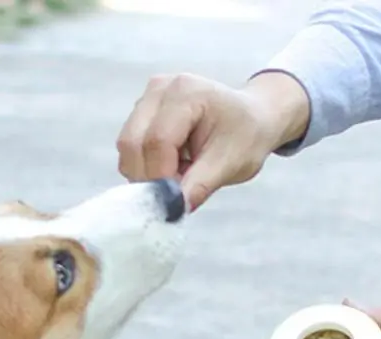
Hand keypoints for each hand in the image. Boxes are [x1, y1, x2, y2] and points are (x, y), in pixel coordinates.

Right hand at [116, 71, 309, 209]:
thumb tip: (173, 208)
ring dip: (148, 173)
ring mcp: (148, 98)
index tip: (175, 202)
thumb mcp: (231, 164)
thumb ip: (200, 185)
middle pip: (132, 143)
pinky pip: (132, 147)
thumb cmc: (246, 137)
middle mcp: (160, 89)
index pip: (157, 141)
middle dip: (150, 178)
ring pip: (128, 147)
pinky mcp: (142, 111)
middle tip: (178, 193)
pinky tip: (175, 166)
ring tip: (182, 175)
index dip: (161, 178)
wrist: (252, 119)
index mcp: (186, 94)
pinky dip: (148, 166)